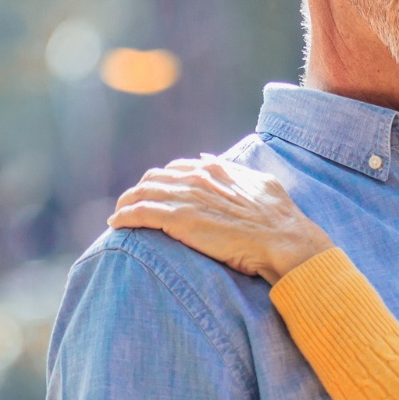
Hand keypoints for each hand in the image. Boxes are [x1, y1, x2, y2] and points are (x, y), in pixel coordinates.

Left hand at [109, 157, 335, 281]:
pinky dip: (124, 216)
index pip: (178, 168)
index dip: (163, 179)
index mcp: (216, 169)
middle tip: (132, 204)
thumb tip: (208, 158)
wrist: (283, 240)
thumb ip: (234, 171)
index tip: (156, 192)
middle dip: (140, 190)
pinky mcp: (178, 220)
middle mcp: (197, 178)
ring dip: (126, 202)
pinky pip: (140, 213)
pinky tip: (115, 224)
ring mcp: (187, 197)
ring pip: (142, 193)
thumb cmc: (279, 219)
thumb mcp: (261, 184)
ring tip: (119, 214)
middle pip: (155, 178)